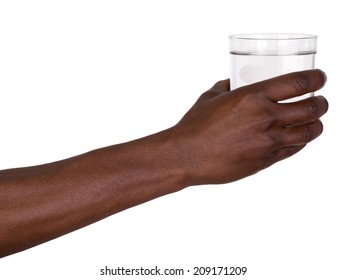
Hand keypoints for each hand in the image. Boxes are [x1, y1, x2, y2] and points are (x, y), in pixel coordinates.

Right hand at [171, 69, 327, 184]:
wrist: (187, 156)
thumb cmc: (195, 125)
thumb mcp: (211, 97)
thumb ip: (227, 86)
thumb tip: (233, 82)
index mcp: (253, 97)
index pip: (299, 83)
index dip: (317, 78)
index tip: (320, 77)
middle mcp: (266, 118)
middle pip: (312, 108)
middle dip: (322, 102)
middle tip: (319, 100)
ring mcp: (268, 142)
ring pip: (310, 132)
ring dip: (316, 123)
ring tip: (313, 120)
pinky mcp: (266, 160)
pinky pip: (294, 149)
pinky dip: (300, 140)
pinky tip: (296, 137)